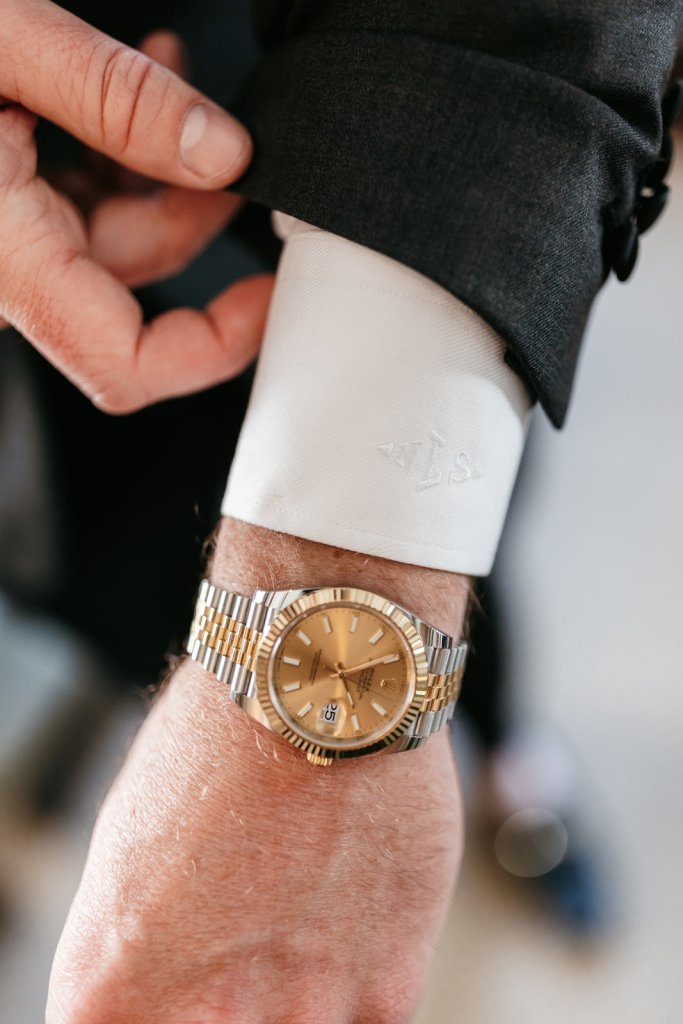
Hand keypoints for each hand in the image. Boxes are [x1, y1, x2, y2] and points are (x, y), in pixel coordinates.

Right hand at [0, 2, 273, 411]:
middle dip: (198, 211)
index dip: (215, 348)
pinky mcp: (0, 205)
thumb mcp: (1, 42)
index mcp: (4, 259)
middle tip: (237, 139)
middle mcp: (5, 269)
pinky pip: (79, 201)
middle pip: (139, 285)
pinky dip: (118, 147)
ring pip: (117, 237)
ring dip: (163, 161)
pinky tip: (137, 77)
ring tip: (172, 68)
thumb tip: (224, 154)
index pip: (126, 365)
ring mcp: (3, 241)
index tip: (270, 295)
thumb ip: (115, 99)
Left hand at [47, 519, 469, 1023]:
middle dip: (223, 1010)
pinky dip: (348, 993)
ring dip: (291, 1004)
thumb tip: (179, 1000)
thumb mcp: (129, 853)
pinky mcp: (390, 988)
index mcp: (110, 985)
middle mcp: (205, 1021)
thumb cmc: (215, 746)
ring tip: (293, 931)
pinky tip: (341, 932)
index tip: (183, 999)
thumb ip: (147, 958)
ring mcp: (306, 1012)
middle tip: (240, 955)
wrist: (321, 673)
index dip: (151, 1023)